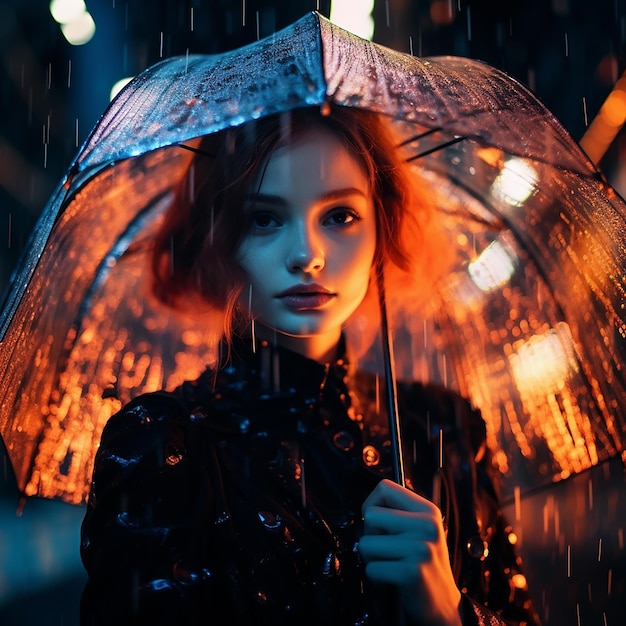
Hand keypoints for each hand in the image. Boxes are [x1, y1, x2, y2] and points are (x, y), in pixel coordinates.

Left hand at [358, 479, 462, 625]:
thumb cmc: (424, 564)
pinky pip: (371, 569)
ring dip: (372, 559)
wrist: (445, 605)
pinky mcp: (412, 572)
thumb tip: (365, 507)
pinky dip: (377, 578)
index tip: (377, 523)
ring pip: (365, 543)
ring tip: (392, 565)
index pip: (385, 488)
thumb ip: (398, 513)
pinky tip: (394, 581)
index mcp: (428, 510)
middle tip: (388, 551)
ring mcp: (420, 548)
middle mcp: (427, 525)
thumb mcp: (420, 530)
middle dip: (370, 536)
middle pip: (370, 515)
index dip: (371, 504)